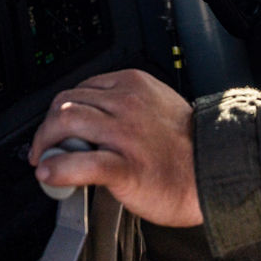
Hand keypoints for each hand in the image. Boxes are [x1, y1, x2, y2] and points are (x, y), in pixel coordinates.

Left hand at [28, 69, 203, 227]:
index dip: (62, 109)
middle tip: (44, 147)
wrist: (216, 171)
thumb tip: (95, 120)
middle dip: (47, 127)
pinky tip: (50, 175)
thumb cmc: (191, 146)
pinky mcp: (125, 166)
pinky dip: (58, 168)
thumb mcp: (157, 106)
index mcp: (133, 85)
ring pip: (66, 122)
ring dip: (45, 143)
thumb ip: (126, 107)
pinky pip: (80, 162)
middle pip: (66, 103)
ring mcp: (124, 134)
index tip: (58, 126)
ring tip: (44, 161)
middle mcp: (126, 104)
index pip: (81, 88)